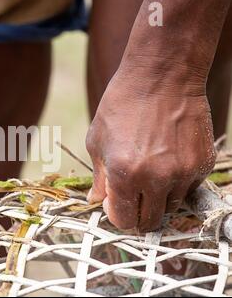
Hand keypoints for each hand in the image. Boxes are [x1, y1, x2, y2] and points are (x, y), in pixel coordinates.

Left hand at [86, 71, 215, 231]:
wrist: (161, 77)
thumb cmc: (121, 105)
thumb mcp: (97, 141)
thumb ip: (99, 178)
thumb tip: (96, 201)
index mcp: (124, 174)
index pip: (124, 220)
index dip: (117, 214)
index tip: (115, 203)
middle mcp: (156, 179)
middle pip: (150, 221)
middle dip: (137, 213)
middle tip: (132, 195)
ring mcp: (183, 172)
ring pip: (170, 207)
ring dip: (157, 199)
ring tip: (149, 172)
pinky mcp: (203, 164)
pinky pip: (188, 188)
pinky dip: (176, 183)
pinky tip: (166, 160)